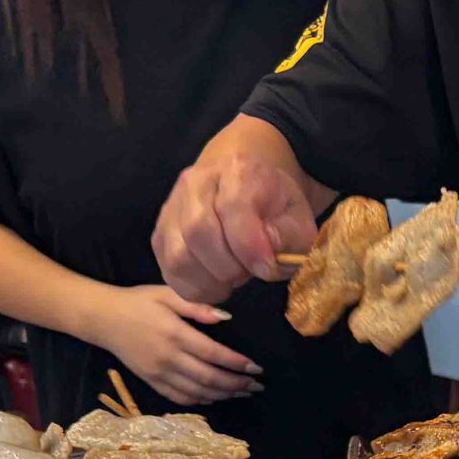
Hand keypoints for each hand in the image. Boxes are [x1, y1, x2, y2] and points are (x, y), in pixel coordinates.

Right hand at [91, 285, 261, 404]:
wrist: (103, 318)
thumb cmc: (138, 302)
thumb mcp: (166, 293)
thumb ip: (197, 305)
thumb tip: (226, 317)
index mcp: (175, 334)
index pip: (214, 354)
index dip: (237, 364)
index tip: (257, 368)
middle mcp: (168, 357)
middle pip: (209, 377)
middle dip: (236, 384)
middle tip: (256, 385)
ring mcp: (158, 373)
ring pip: (197, 391)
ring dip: (223, 395)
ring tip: (243, 393)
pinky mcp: (151, 381)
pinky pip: (179, 397)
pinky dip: (200, 401)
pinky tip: (215, 397)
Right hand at [154, 118, 322, 302]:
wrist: (247, 191)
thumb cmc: (275, 208)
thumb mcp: (298, 219)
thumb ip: (288, 238)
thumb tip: (264, 260)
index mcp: (238, 170)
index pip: (233, 208)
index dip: (250, 247)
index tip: (266, 269)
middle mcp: (197, 182)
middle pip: (198, 232)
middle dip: (228, 267)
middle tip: (247, 274)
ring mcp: (172, 207)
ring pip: (178, 256)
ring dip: (210, 280)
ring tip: (232, 278)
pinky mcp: (160, 233)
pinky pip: (169, 271)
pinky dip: (195, 288)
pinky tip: (216, 284)